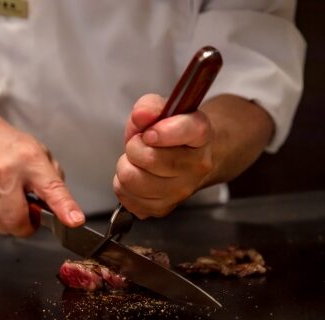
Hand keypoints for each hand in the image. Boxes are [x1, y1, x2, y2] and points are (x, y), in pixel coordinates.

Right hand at [0, 122, 83, 236]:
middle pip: (18, 220)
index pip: (52, 189)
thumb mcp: (43, 157)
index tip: (74, 221)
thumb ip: (55, 185)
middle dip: (28, 226)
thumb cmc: (14, 149)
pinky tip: (0, 199)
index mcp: (30, 161)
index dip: (64, 208)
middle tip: (32, 214)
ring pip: (3, 226)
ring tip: (14, 202)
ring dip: (12, 222)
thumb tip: (65, 213)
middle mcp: (5, 173)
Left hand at [114, 94, 213, 218]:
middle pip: (151, 159)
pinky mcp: (164, 208)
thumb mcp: (162, 109)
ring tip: (135, 161)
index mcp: (201, 134)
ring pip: (133, 180)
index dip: (164, 132)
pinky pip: (128, 199)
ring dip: (125, 167)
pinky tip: (136, 177)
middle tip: (139, 143)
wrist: (185, 158)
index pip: (190, 131)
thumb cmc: (170, 132)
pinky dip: (123, 187)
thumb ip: (150, 106)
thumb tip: (142, 115)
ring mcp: (182, 191)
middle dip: (134, 147)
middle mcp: (197, 166)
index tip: (149, 133)